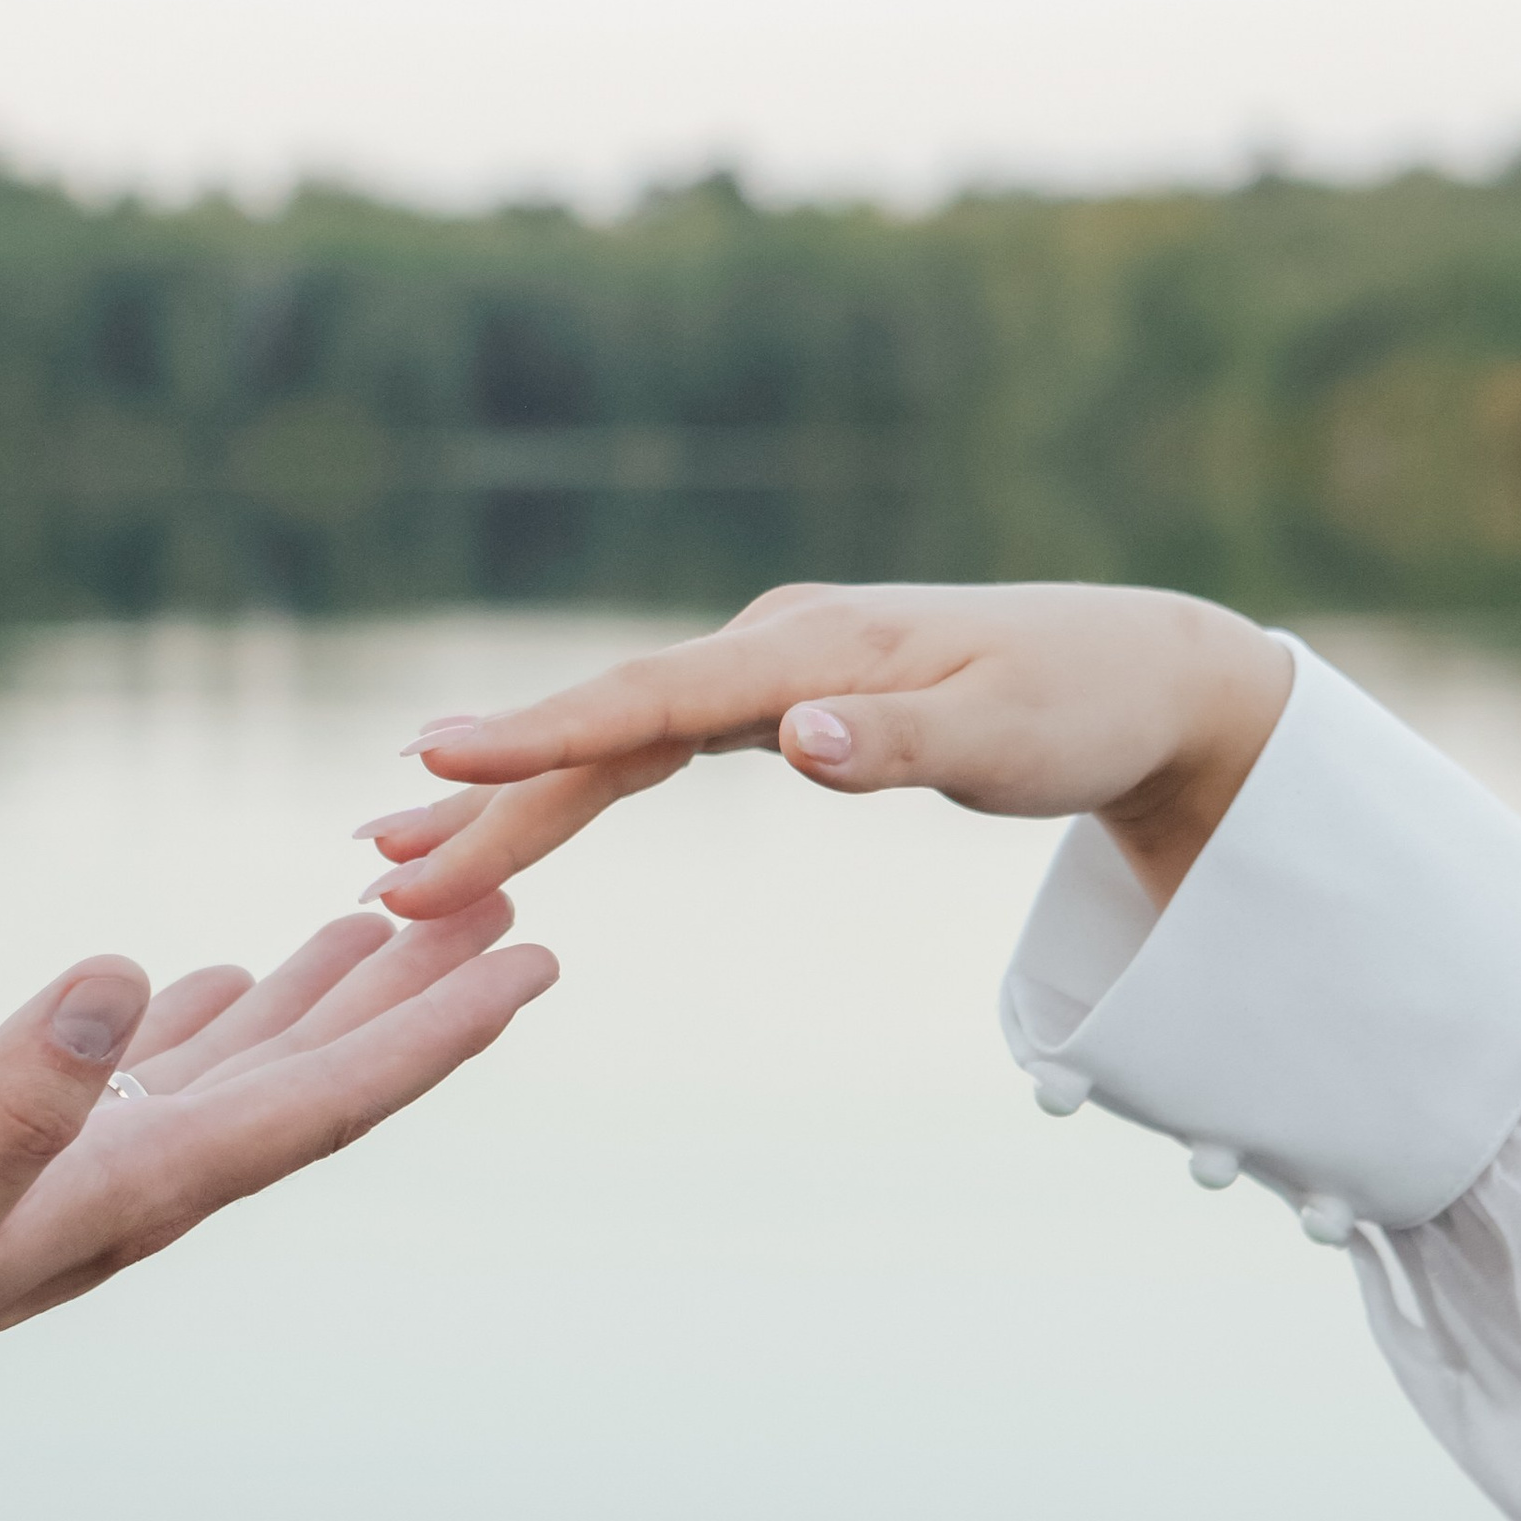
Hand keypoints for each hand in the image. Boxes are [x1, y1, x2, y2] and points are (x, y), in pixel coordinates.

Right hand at [0, 899, 554, 1471]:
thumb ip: (11, 1097)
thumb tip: (116, 974)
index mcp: (133, 1194)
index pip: (321, 1103)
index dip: (434, 1032)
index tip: (536, 964)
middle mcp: (128, 1185)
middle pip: (311, 1079)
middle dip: (416, 998)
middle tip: (513, 909)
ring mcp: (70, 1166)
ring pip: (235, 1065)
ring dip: (326, 995)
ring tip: (400, 922)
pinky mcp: (7, 1142)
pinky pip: (138, 1065)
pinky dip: (202, 1012)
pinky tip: (227, 977)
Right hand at [352, 582, 1291, 921]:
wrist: (1142, 675)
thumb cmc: (1080, 707)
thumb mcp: (1008, 737)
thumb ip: (900, 742)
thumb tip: (801, 745)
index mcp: (809, 650)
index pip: (650, 701)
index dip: (541, 735)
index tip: (435, 762)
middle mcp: (771, 648)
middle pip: (605, 727)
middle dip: (489, 799)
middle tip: (377, 872)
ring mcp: (769, 672)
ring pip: (614, 737)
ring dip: (510, 797)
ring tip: (393, 859)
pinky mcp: (779, 701)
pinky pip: (650, 744)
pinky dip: (575, 780)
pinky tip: (514, 812)